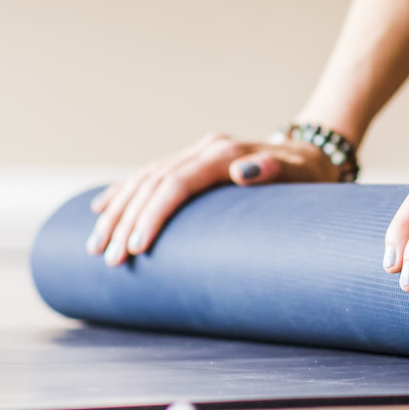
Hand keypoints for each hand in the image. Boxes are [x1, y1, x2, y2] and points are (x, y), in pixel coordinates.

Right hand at [87, 133, 340, 264]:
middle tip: (109, 260)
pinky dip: (123, 192)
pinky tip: (101, 209)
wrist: (312, 155)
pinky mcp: (191, 161)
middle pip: (153, 183)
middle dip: (126, 222)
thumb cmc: (309, 176)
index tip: (136, 248)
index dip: (153, 214)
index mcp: (224, 153)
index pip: (177, 182)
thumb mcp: (302, 175)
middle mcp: (205, 149)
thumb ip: (275, 171)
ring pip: (143, 179)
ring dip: (117, 212)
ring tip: (96, 245)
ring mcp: (196, 153)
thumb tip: (243, 171)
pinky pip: (148, 175)